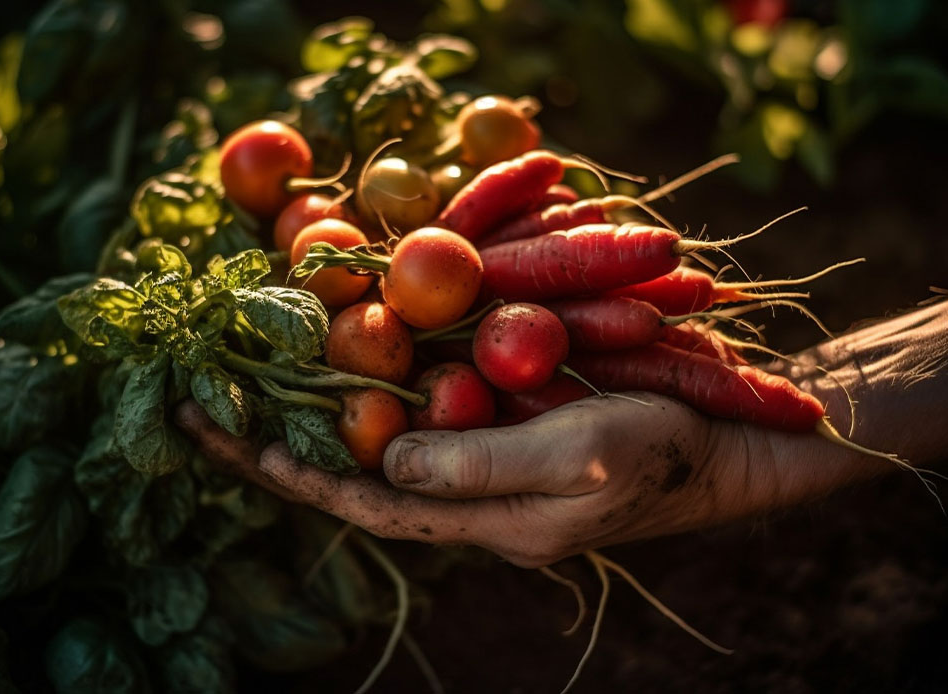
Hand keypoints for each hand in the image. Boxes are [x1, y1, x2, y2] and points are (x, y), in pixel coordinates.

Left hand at [177, 393, 879, 566]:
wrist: (734, 438)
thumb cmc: (663, 452)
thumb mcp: (575, 460)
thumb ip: (476, 466)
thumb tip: (380, 460)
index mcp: (480, 521)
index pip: (360, 501)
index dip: (286, 466)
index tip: (215, 429)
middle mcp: (473, 492)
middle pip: (361, 464)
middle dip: (289, 428)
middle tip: (214, 386)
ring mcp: (494, 452)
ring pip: (396, 427)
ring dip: (333, 393)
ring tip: (268, 353)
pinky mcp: (517, 415)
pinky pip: (441, 395)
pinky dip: (396, 367)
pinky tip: (369, 333)